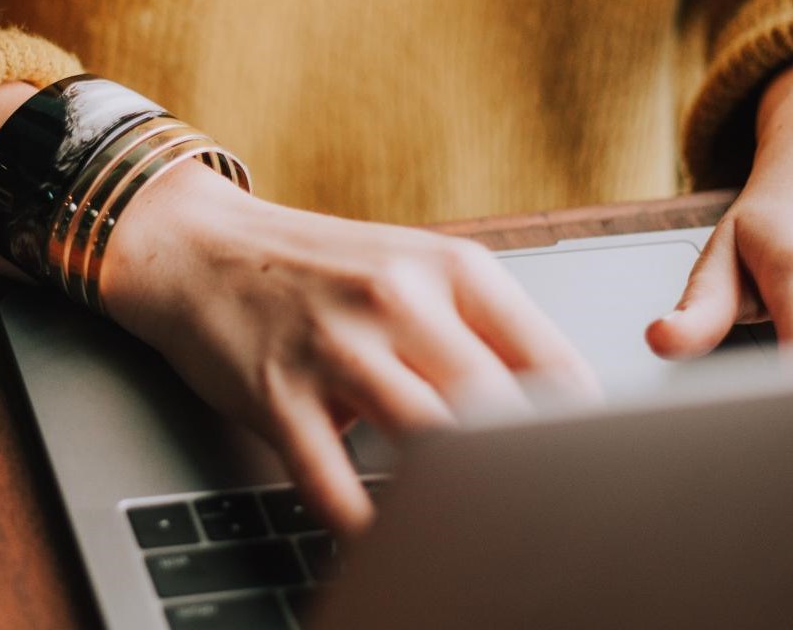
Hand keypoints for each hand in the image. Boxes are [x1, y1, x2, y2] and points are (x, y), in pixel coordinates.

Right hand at [100, 162, 596, 536]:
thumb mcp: (412, 271)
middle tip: (545, 522)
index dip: (581, 431)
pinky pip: (332, 481)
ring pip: (426, 443)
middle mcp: (398, 300)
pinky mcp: (277, 393)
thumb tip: (562, 409)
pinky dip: (363, 525)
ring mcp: (335, 347)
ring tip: (476, 540)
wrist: (200, 248)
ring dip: (454, 501)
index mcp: (452, 269)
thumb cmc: (319, 269)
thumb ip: (481, 329)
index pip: (549, 361)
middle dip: (526, 474)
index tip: (592, 475)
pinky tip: (386, 544)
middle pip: (495, 408)